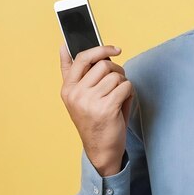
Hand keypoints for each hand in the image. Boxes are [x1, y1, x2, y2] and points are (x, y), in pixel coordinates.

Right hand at [59, 44, 133, 175]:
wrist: (101, 149)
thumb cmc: (94, 119)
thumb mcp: (80, 95)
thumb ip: (75, 72)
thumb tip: (64, 46)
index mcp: (67, 88)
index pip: (81, 58)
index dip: (100, 49)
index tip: (114, 49)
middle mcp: (75, 94)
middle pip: (104, 64)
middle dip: (117, 70)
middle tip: (119, 81)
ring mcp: (89, 101)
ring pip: (116, 76)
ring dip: (123, 83)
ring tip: (119, 95)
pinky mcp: (106, 108)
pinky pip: (125, 87)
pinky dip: (129, 92)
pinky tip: (124, 102)